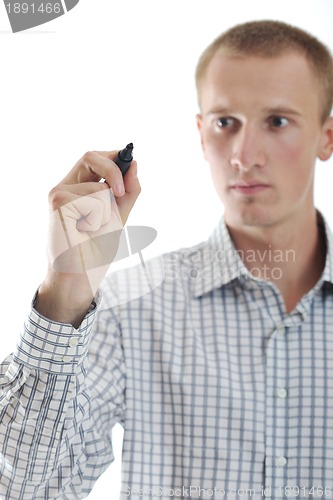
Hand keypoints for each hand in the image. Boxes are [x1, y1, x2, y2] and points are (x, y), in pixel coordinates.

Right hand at [35, 149, 140, 325]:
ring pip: (100, 188)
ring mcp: (59, 193)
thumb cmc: (96, 247)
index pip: (94, 158)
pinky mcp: (58, 202)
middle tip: (122, 192)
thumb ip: (128, 191)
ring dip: (107, 212)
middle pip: (90, 156)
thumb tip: (135, 165)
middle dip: (113, 170)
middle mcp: (65, 186)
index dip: (113, 157)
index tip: (131, 164)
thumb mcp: (118, 215)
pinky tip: (84, 231)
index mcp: (78, 186)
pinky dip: (98, 219)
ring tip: (93, 229)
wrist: (82, 273)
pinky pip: (94, 201)